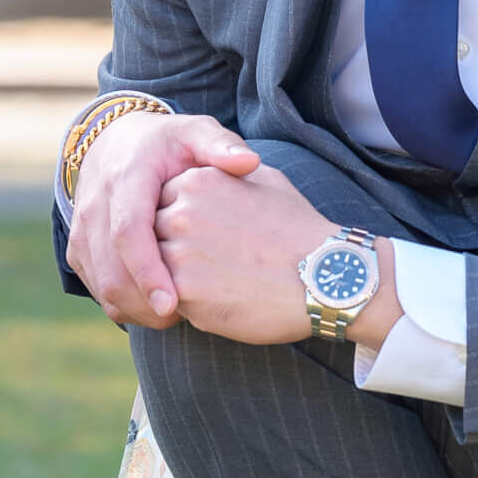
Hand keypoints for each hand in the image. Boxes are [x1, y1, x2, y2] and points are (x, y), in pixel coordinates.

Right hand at [67, 111, 259, 326]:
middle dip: (142, 302)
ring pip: (101, 284)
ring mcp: (82, 230)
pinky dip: (123, 304)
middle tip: (182, 318)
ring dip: (135, 308)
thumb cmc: (168, 143)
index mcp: (126, 178)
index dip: (148, 271)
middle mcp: (96, 206)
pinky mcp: (78, 248)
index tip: (172, 303)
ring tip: (176, 315)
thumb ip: (221, 146)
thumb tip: (249, 162)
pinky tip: (156, 309)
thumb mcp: (195, 133)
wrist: (116, 143)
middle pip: (111, 269)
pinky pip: (96, 287)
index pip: (129, 232)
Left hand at [154, 161, 400, 347]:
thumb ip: (227, 175)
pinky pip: (165, 299)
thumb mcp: (265, 181)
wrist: (326, 276)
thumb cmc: (300, 229)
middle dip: (168, 251)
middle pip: (151, 235)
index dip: (179, 224)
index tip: (201, 239)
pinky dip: (182, 305)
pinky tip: (213, 304)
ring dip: (171, 280)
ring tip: (206, 287)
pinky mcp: (182, 292)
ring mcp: (178, 253)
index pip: (162, 201)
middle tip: (200, 267)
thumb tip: (219, 173)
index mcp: (198, 180)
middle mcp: (181, 212)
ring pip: (154, 269)